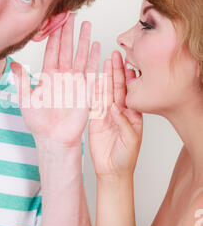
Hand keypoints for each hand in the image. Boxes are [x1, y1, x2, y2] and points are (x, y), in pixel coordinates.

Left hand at [10, 13, 100, 146]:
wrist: (54, 138)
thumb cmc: (39, 122)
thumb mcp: (26, 99)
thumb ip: (22, 80)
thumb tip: (13, 64)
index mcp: (48, 76)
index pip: (52, 50)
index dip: (53, 35)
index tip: (54, 20)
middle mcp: (62, 75)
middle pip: (66, 48)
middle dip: (68, 31)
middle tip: (70, 14)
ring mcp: (75, 81)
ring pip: (80, 55)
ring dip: (83, 40)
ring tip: (86, 24)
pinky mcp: (85, 88)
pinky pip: (91, 69)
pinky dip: (94, 57)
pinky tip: (96, 45)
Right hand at [88, 50, 142, 177]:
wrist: (112, 170)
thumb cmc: (125, 157)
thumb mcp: (131, 140)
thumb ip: (124, 123)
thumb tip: (115, 108)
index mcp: (132, 115)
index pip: (129, 92)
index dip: (128, 77)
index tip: (127, 62)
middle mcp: (119, 112)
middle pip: (117, 87)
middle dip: (116, 70)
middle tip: (115, 55)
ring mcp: (106, 115)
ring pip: (105, 92)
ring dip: (105, 77)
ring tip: (105, 61)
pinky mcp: (95, 120)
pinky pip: (93, 103)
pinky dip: (93, 91)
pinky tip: (93, 79)